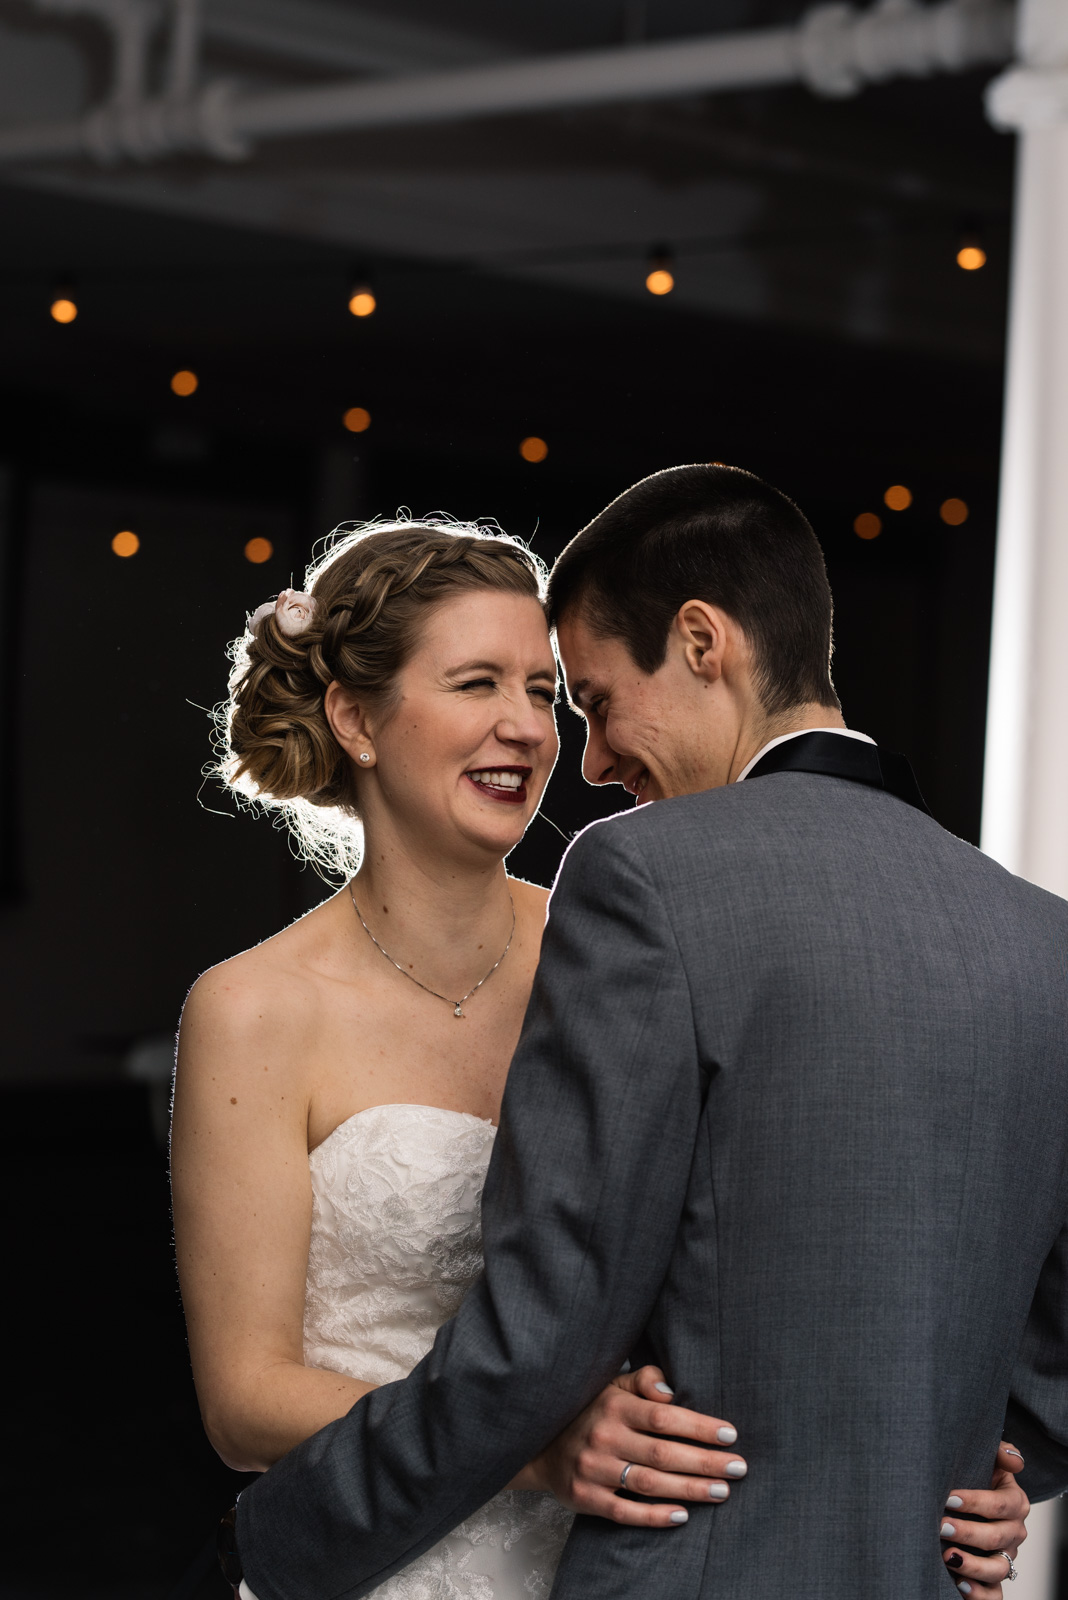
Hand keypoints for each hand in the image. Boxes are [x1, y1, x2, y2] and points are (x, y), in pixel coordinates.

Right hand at [521, 1365, 745, 1526]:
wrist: (541, 1445)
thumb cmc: (591, 1412)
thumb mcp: (611, 1384)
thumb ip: (643, 1380)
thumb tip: (671, 1391)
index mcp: (614, 1406)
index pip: (664, 1417)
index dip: (699, 1426)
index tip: (730, 1435)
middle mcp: (604, 1436)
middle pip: (663, 1453)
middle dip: (705, 1462)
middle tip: (738, 1468)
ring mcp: (593, 1468)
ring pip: (649, 1483)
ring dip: (690, 1489)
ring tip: (722, 1491)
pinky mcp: (586, 1497)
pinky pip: (625, 1511)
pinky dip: (655, 1516)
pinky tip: (682, 1516)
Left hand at [941, 1441, 1028, 1598]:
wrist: (963, 1499)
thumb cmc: (975, 1473)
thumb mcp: (987, 1457)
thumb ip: (1001, 1452)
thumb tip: (1014, 1461)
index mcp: (1015, 1502)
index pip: (1000, 1504)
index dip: (976, 1501)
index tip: (948, 1497)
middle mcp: (1014, 1532)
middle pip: (997, 1537)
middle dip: (968, 1532)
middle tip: (940, 1526)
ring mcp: (1005, 1557)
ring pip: (998, 1569)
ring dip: (973, 1565)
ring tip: (948, 1557)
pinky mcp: (993, 1578)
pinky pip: (994, 1594)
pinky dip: (980, 1593)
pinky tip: (960, 1585)